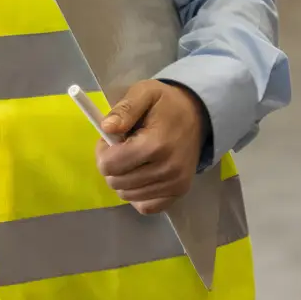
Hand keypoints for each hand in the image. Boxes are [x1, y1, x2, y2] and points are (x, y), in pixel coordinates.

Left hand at [95, 80, 207, 215]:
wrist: (197, 114)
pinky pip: (146, 207)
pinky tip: (140, 175)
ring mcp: (175, 184)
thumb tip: (106, 128)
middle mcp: (167, 170)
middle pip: (116, 182)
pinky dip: (137, 194)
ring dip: (123, 179)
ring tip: (133, 158)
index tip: (111, 139)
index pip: (110, 165)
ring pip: (127, 195)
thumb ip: (125, 109)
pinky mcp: (179, 193)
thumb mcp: (144, 92)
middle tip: (121, 147)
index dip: (103, 151)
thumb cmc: (166, 103)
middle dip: (111, 165)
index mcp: (155, 144)